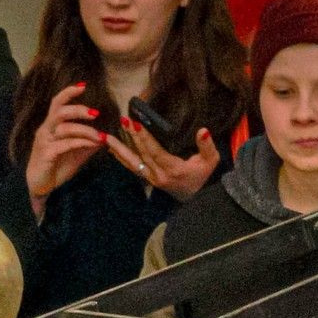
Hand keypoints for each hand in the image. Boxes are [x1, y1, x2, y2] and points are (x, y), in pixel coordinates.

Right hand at [25, 83, 106, 215]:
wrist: (40, 186)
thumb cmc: (56, 166)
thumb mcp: (76, 152)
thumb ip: (88, 142)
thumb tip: (106, 135)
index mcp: (51, 126)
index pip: (57, 103)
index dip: (68, 93)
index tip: (83, 86)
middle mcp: (46, 130)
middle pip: (60, 111)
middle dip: (79, 109)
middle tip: (96, 113)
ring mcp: (45, 142)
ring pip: (64, 128)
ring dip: (85, 130)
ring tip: (99, 136)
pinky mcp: (46, 154)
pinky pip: (64, 144)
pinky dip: (80, 143)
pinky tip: (91, 145)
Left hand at [107, 120, 222, 201]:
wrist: (196, 197)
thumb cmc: (203, 176)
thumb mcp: (210, 161)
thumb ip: (206, 146)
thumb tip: (203, 130)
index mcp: (173, 169)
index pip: (156, 152)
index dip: (145, 138)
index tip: (135, 124)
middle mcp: (159, 175)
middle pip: (142, 154)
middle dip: (131, 137)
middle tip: (123, 121)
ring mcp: (151, 178)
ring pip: (133, 163)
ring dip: (119, 149)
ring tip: (107, 137)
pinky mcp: (148, 179)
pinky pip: (132, 168)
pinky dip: (121, 158)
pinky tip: (112, 149)